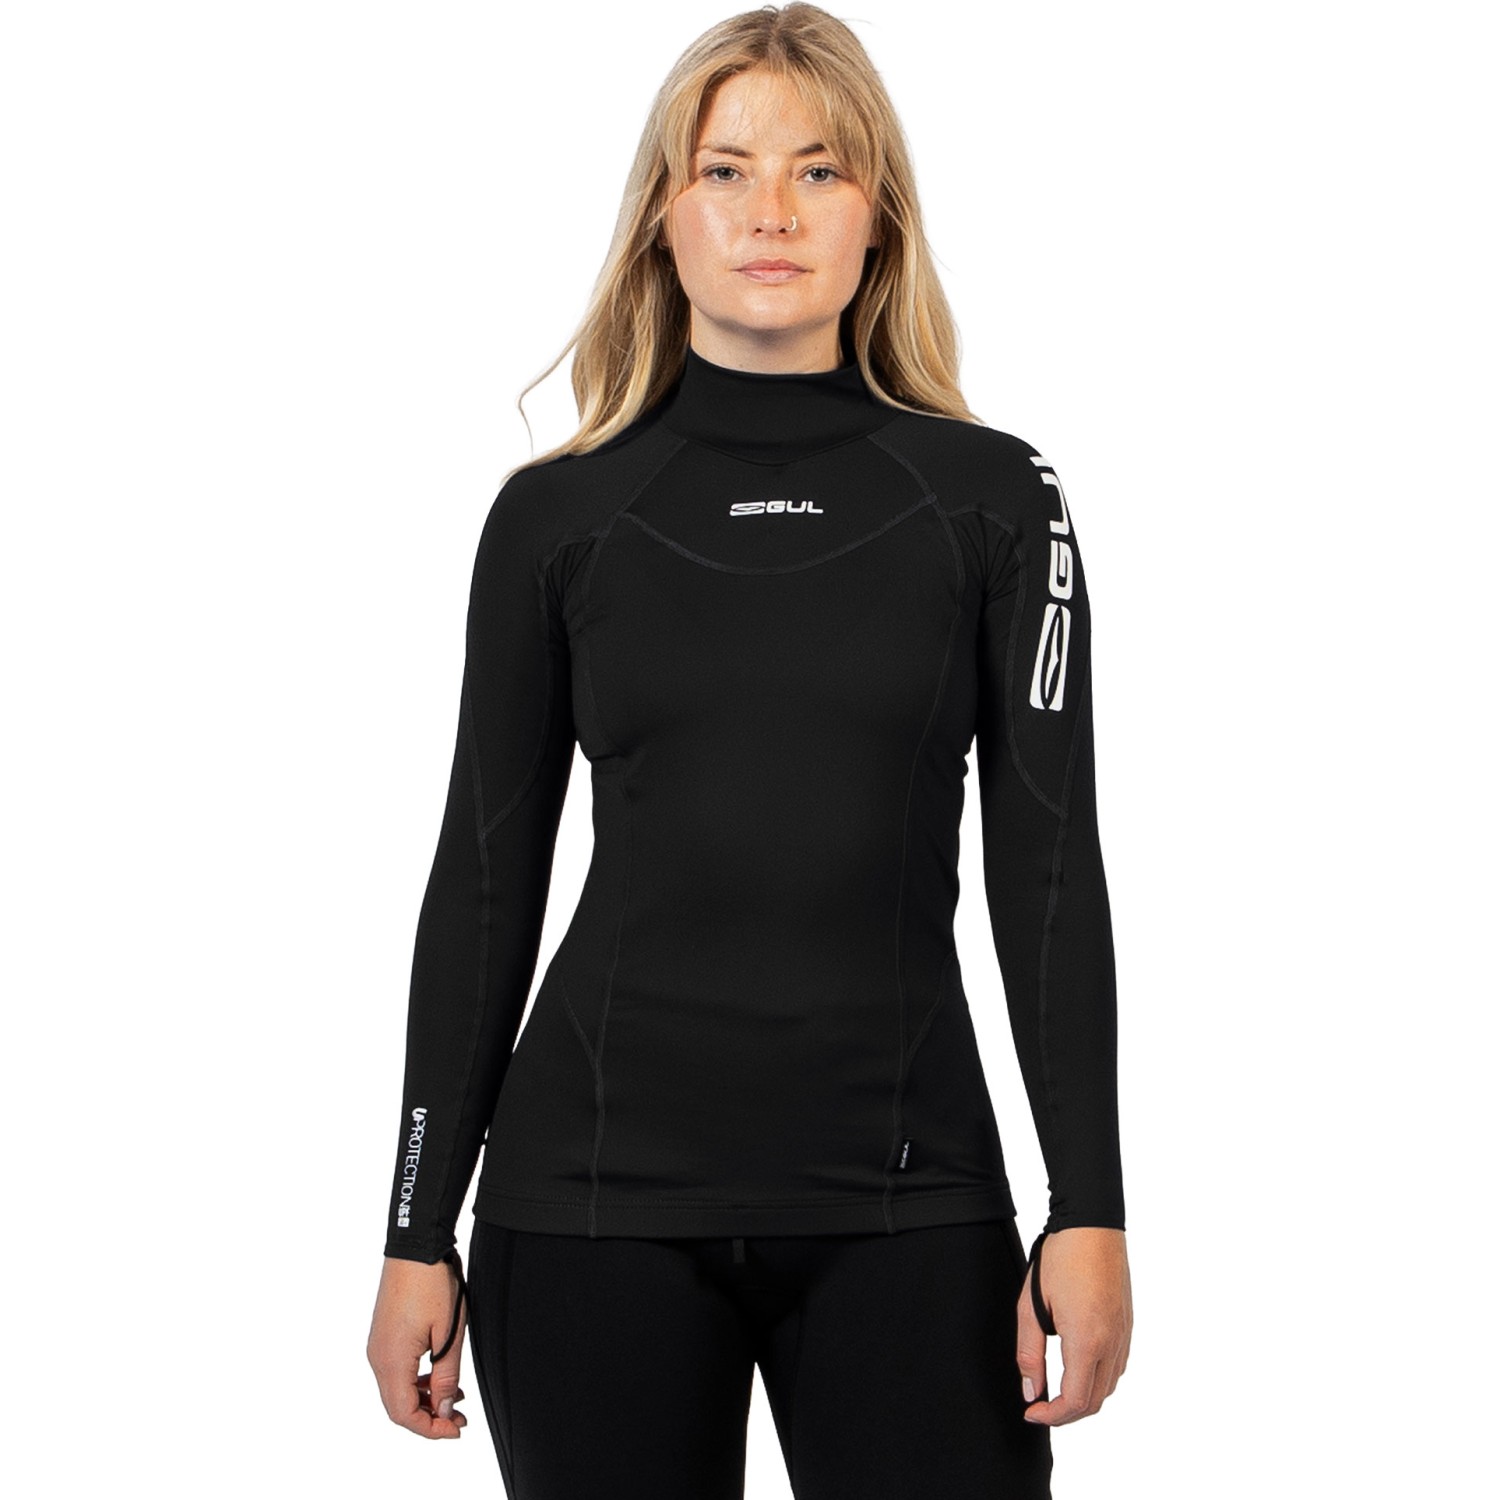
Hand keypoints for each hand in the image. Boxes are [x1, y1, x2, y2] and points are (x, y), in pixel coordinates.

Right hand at [368, 1255, 469, 1437]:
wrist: (416, 1245)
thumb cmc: (431, 1283)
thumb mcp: (449, 1333)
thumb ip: (447, 1376)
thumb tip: (445, 1409)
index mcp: (390, 1361)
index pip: (403, 1414)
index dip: (430, 1429)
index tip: (455, 1429)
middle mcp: (377, 1357)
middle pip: (398, 1405)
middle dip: (429, 1417)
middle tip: (459, 1417)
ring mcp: (378, 1345)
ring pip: (397, 1388)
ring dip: (424, 1398)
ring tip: (454, 1395)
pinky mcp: (384, 1334)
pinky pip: (396, 1369)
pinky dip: (416, 1380)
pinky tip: (438, 1374)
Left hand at [1016, 1226, 1130, 1424]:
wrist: (1092, 1224)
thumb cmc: (1060, 1258)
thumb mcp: (1031, 1306)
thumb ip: (1030, 1353)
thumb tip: (1032, 1391)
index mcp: (1087, 1341)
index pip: (1075, 1402)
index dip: (1052, 1417)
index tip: (1031, 1412)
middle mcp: (1112, 1344)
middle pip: (1095, 1402)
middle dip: (1066, 1414)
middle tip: (1040, 1407)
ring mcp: (1124, 1335)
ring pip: (1109, 1387)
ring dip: (1084, 1398)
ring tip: (1056, 1391)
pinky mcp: (1128, 1325)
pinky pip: (1117, 1367)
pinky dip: (1098, 1380)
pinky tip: (1078, 1369)